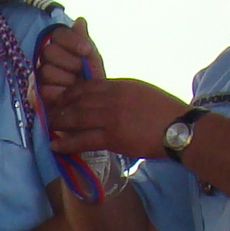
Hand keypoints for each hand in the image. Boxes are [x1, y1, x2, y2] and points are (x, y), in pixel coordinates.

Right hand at [36, 20, 100, 107]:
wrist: (92, 106)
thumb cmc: (92, 81)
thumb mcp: (92, 60)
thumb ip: (85, 41)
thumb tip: (80, 21)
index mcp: (59, 46)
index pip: (57, 34)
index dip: (72, 41)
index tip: (86, 51)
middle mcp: (45, 58)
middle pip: (49, 52)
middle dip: (70, 63)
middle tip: (81, 72)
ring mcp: (38, 76)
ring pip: (46, 71)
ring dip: (66, 80)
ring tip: (76, 86)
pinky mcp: (35, 95)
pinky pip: (42, 90)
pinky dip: (58, 94)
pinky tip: (68, 95)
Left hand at [47, 76, 188, 162]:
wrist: (180, 129)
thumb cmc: (167, 112)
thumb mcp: (142, 92)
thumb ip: (122, 93)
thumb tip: (107, 98)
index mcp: (120, 85)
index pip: (87, 85)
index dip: (70, 92)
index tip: (61, 98)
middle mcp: (112, 98)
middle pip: (77, 100)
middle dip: (60, 107)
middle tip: (49, 113)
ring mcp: (111, 118)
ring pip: (76, 118)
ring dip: (59, 123)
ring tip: (49, 127)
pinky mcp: (113, 137)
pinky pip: (83, 140)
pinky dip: (66, 143)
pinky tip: (55, 145)